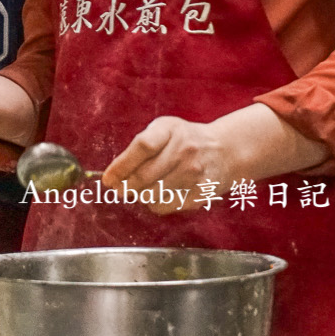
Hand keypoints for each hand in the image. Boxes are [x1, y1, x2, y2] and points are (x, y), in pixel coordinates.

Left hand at [104, 104, 329, 213]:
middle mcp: (185, 151)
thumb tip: (115, 173)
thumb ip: (141, 144)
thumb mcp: (164, 129)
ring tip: (141, 190)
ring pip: (153, 195)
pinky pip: (167, 206)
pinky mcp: (201, 192)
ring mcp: (195, 173)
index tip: (108, 179)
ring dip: (140, 196)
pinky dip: (156, 204)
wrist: (226, 150)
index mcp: (171, 130)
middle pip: (144, 176)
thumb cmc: (186, 139)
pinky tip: (159, 195)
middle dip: (125, 187)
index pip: (141, 147)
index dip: (120, 166)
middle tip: (119, 189)